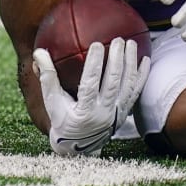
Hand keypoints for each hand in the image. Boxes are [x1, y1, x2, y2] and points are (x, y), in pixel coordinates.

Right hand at [35, 38, 148, 157]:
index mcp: (85, 110)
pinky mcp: (125, 111)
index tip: (96, 44)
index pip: (91, 84)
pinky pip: (136, 92)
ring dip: (131, 64)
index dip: (94, 65)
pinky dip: (142, 76)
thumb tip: (39, 52)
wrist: (80, 146)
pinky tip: (145, 60)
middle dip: (117, 60)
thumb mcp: (51, 101)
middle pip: (114, 83)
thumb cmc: (62, 119)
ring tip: (131, 43)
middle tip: (118, 40)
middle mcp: (104, 112)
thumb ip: (47, 77)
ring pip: (128, 86)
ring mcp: (117, 112)